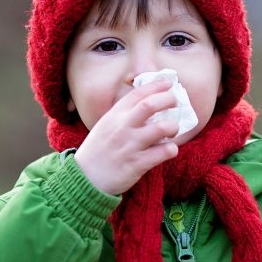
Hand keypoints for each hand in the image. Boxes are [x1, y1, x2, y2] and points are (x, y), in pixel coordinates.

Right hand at [74, 79, 179, 194]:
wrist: (86, 178)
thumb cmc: (100, 150)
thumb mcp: (106, 126)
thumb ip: (123, 114)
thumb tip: (147, 102)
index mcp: (114, 116)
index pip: (137, 94)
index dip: (156, 86)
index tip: (168, 83)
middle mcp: (122, 128)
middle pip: (149, 105)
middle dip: (168, 100)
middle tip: (176, 103)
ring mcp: (130, 146)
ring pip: (161, 128)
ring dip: (173, 126)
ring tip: (173, 131)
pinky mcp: (137, 164)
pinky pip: (163, 152)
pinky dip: (172, 149)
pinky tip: (169, 149)